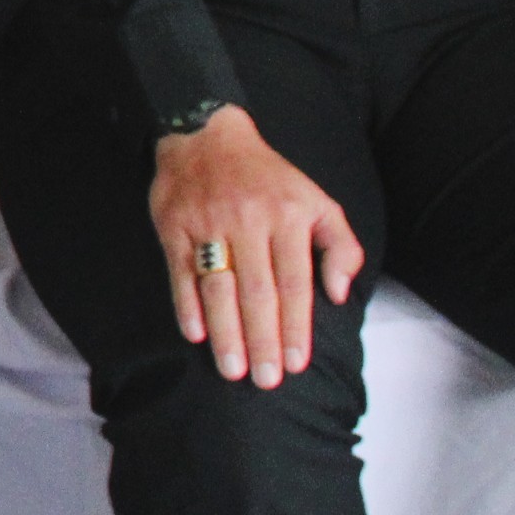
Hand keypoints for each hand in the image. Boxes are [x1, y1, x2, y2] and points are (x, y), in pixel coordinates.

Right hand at [149, 106, 360, 385]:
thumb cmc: (269, 178)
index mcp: (288, 216)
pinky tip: (195, 334)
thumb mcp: (318, 200)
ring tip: (233, 369)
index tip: (297, 363)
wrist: (205, 133)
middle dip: (263, 339)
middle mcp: (248, 220)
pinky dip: (187, 304)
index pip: (295, 282)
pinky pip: (181, 271)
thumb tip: (338, 295)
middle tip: (266, 381)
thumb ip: (341, 246)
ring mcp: (208, 222)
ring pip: (219, 286)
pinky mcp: (173, 225)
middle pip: (257, 290)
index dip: (296, 326)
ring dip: (226, 331)